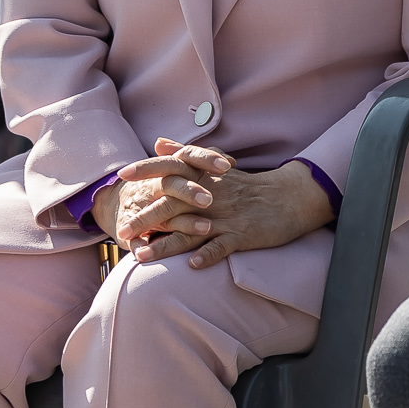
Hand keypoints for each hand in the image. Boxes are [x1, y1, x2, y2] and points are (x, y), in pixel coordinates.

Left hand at [117, 139, 334, 269]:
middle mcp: (211, 194)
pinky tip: (191, 265)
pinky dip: (207, 254)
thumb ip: (186, 153)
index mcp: (204, 176)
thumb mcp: (216, 166)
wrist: (287, 198)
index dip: (146, 170)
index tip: (121, 176)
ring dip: (165, 245)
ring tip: (141, 256)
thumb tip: (160, 141)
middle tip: (121, 232)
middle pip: (173, 204)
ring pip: (190, 230)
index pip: (170, 168)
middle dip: (145, 218)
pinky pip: (222, 246)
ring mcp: (225, 216)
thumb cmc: (247, 185)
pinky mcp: (241, 234)